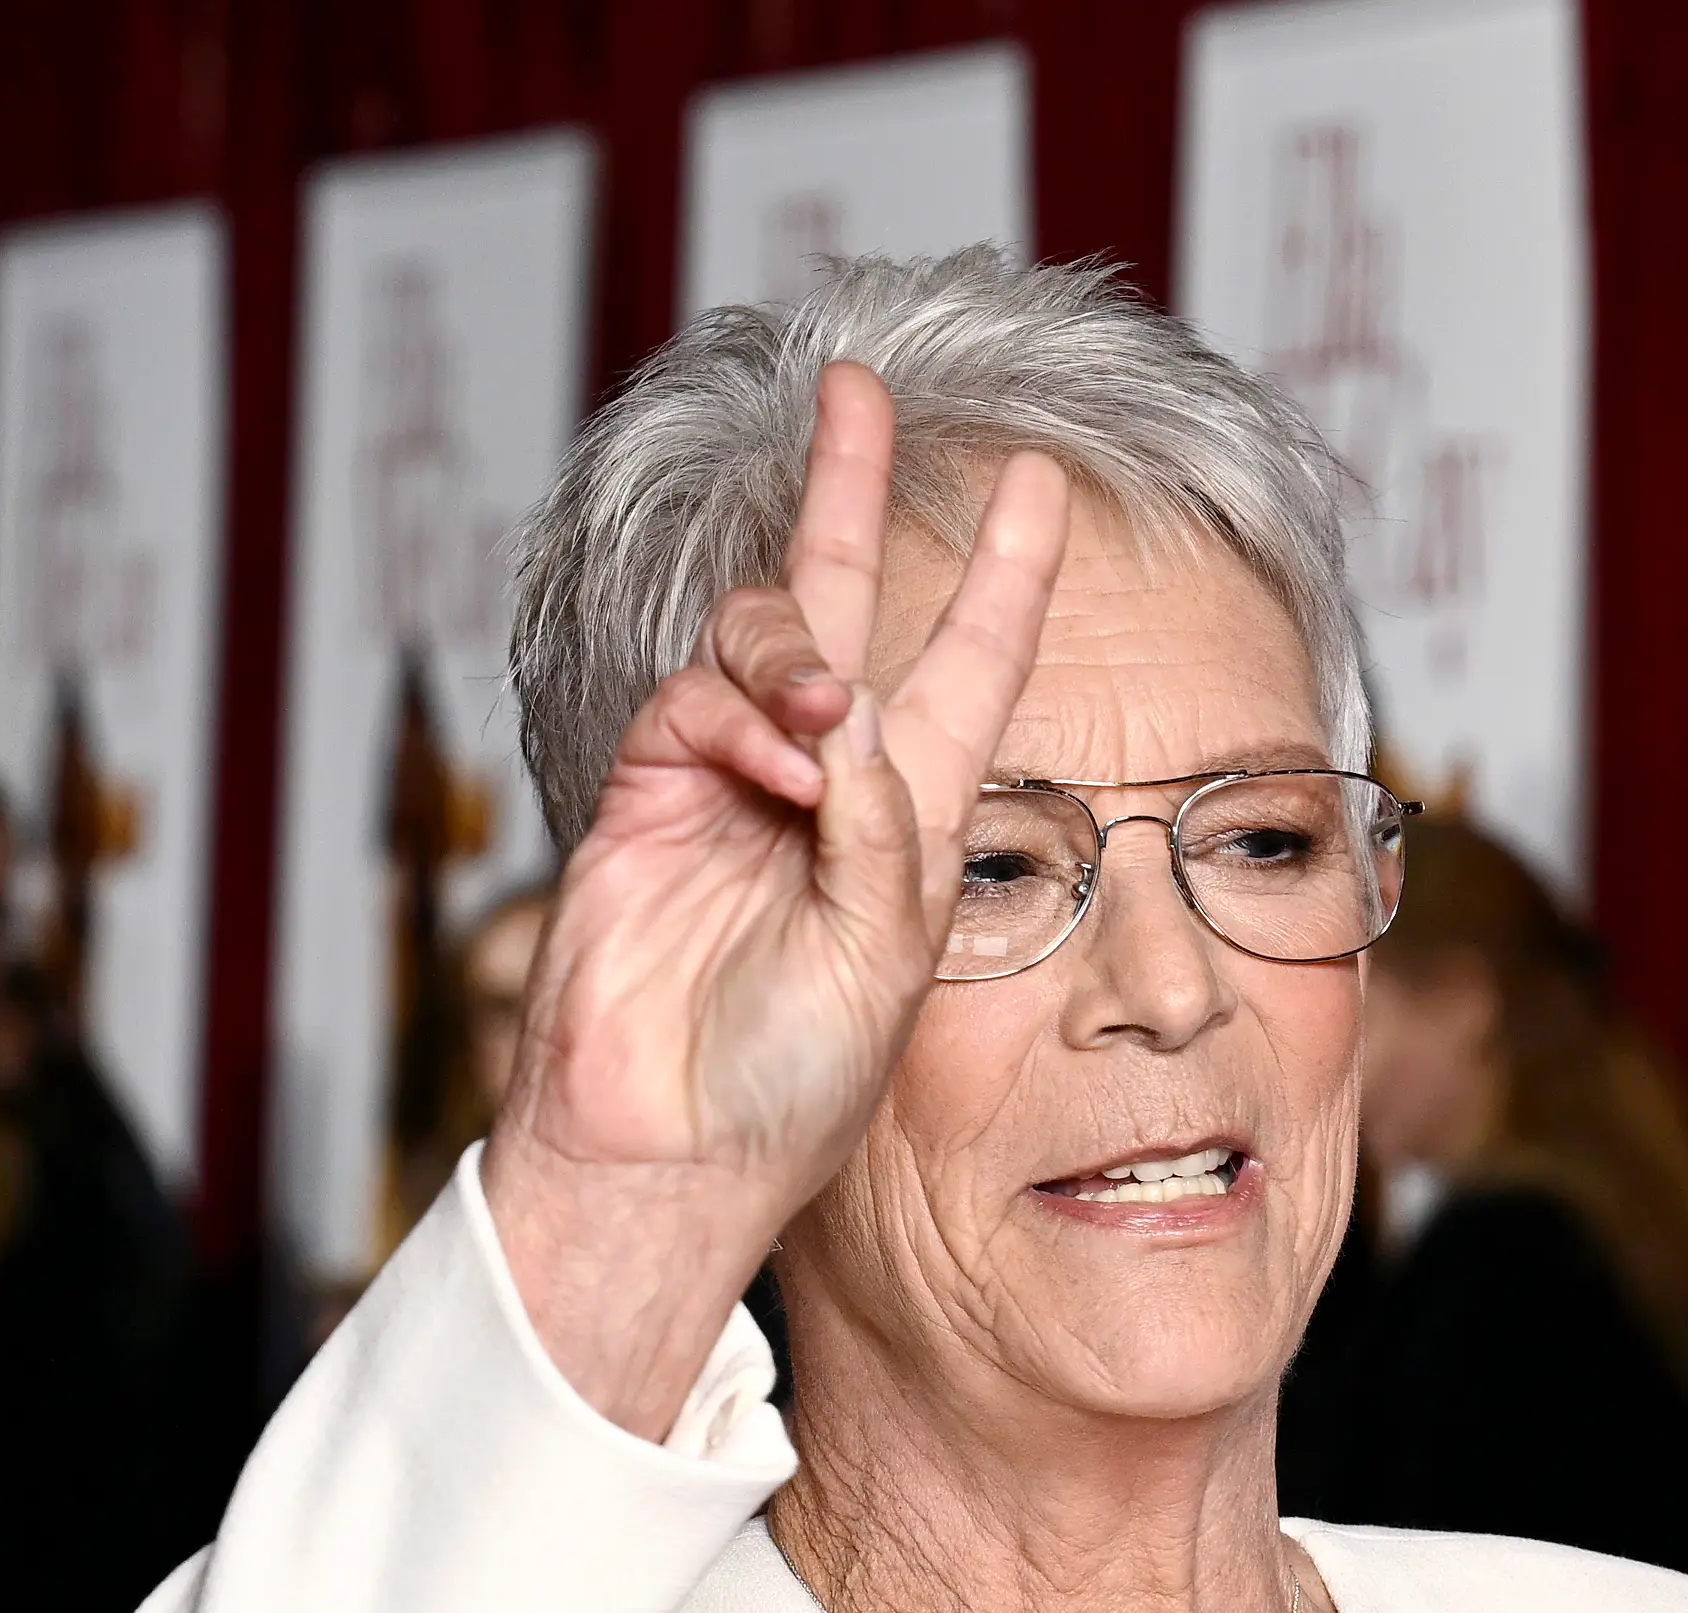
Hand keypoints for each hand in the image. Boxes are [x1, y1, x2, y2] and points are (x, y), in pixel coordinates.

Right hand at [488, 361, 1069, 1436]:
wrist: (673, 1150)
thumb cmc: (792, 1087)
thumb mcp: (883, 958)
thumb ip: (880, 833)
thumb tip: (851, 704)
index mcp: (913, 826)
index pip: (969, 671)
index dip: (1003, 578)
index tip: (1039, 484)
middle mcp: (826, 785)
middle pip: (844, 603)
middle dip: (848, 490)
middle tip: (855, 387)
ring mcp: (732, 783)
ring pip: (762, 638)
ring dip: (795, 647)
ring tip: (817, 709)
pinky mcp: (649, 794)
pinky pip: (694, 698)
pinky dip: (737, 711)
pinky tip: (769, 760)